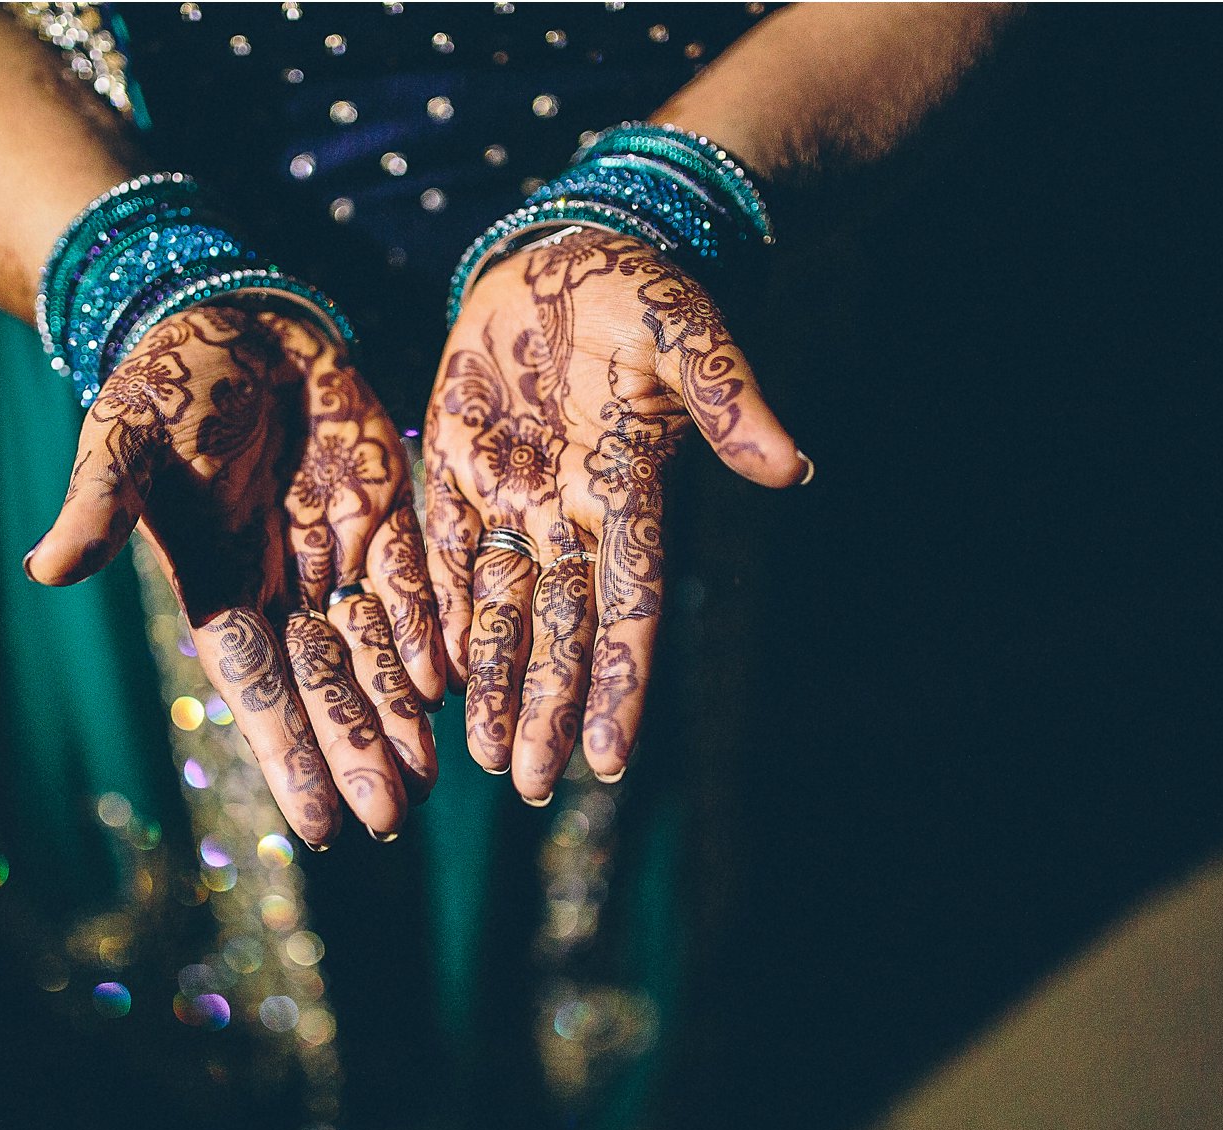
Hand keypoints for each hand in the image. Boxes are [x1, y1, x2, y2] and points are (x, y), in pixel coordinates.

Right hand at [25, 306, 442, 845]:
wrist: (232, 315)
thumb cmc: (168, 378)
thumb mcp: (124, 437)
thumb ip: (100, 505)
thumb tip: (47, 569)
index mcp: (217, 583)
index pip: (258, 684)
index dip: (288, 750)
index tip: (318, 824)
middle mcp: (280, 583)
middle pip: (325, 683)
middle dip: (356, 749)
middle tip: (392, 818)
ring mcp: (334, 552)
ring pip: (375, 650)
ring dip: (399, 711)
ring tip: (428, 780)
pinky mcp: (382, 513)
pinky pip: (414, 584)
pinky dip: (432, 632)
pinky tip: (455, 684)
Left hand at [423, 230, 805, 800]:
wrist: (561, 252)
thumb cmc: (635, 288)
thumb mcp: (684, 330)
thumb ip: (727, 398)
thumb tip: (793, 467)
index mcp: (626, 489)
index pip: (628, 605)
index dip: (620, 681)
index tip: (614, 759)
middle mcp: (569, 513)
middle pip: (560, 629)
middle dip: (549, 705)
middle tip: (531, 784)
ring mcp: (509, 497)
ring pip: (500, 610)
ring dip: (496, 682)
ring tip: (487, 757)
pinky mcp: (454, 471)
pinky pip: (441, 557)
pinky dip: (435, 615)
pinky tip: (429, 678)